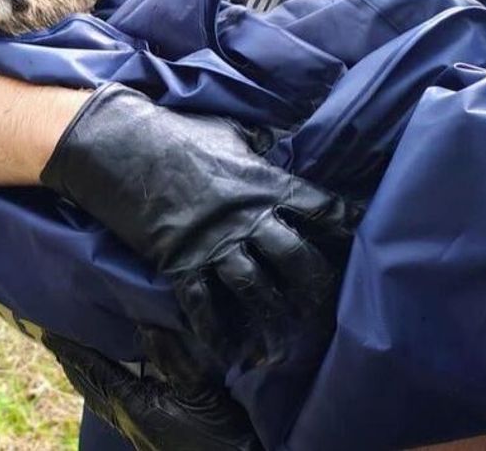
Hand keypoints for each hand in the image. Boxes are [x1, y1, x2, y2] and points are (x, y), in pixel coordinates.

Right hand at [40, 83, 361, 366]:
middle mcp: (247, 217)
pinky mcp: (180, 261)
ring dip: (272, 322)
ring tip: (284, 351)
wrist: (120, 144)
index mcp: (264, 181)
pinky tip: (227, 355)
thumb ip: (257, 148)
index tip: (365, 240)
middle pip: (297, 258)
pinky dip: (216, 333)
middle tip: (327, 312)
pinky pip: (204, 305)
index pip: (320, 208)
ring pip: (256, 289)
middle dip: (316, 287)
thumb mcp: (227, 131)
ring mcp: (214, 242)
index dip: (346, 225)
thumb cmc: (176, 132)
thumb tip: (276, 148)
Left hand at [42, 326, 262, 450]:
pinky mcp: (148, 434)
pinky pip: (113, 404)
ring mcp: (136, 430)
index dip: (70, 349)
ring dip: (86, 374)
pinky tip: (113, 379)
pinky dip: (103, 385)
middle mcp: (126, 418)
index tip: (47, 330)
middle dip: (71, 361)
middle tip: (55, 336)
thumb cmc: (220, 435)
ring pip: (100, 397)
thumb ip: (173, 357)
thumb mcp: (201, 391)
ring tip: (77, 353)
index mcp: (132, 405)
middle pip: (89, 385)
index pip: (92, 370)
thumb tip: (145, 323)